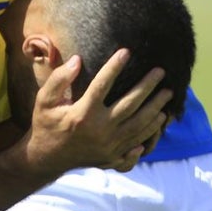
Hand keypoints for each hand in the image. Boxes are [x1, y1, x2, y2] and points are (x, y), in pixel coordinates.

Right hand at [23, 50, 169, 175]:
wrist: (47, 158)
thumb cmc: (46, 124)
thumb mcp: (44, 100)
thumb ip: (59, 79)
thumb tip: (77, 60)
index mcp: (82, 114)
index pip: (102, 85)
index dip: (115, 67)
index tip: (126, 51)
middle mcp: (100, 130)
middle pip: (130, 104)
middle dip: (148, 86)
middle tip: (160, 71)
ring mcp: (109, 145)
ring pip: (139, 125)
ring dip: (156, 108)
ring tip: (167, 93)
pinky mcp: (113, 156)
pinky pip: (137, 144)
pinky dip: (150, 131)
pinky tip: (159, 120)